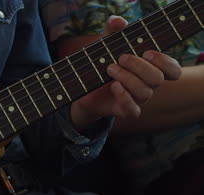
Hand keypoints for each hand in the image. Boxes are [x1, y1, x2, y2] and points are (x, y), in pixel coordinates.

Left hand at [70, 16, 181, 130]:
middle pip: (157, 79)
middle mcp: (147, 84)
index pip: (172, 70)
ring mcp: (137, 98)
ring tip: (110, 68)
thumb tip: (118, 21)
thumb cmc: (102, 62)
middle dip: (140, 66)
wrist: (83, 86)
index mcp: (150, 68)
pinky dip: (125, 98)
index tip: (146, 52)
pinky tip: (114, 86)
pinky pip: (133, 110)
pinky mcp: (124, 110)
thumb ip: (113, 30)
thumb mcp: (106, 43)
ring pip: (145, 92)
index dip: (165, 62)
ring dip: (128, 78)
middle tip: (121, 58)